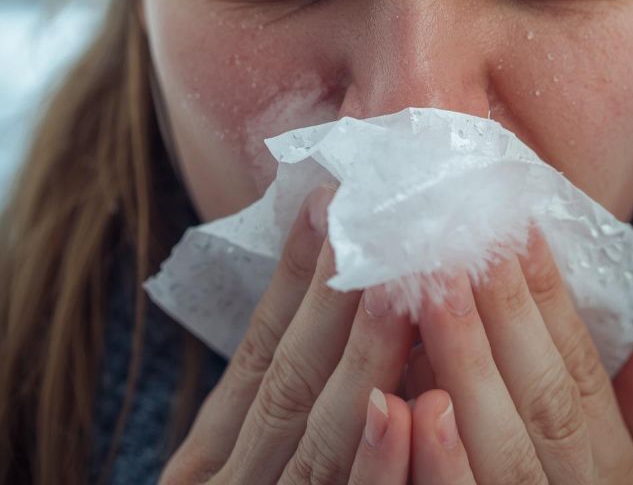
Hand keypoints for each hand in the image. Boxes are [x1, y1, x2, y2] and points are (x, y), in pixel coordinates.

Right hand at [159, 184, 415, 484]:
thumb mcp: (238, 460)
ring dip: (361, 359)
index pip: (256, 351)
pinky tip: (396, 410)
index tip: (326, 203)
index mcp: (210, 457)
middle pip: (287, 381)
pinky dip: (374, 464)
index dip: (293, 276)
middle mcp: (232, 482)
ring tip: (395, 287)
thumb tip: (339, 290)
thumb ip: (280, 399)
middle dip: (331, 297)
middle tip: (369, 217)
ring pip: (317, 439)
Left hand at [404, 227, 632, 483]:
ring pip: (496, 450)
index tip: (516, 228)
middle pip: (538, 399)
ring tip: (428, 290)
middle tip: (459, 239)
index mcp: (612, 471)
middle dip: (500, 314)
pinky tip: (400, 406)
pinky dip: (429, 467)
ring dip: (463, 367)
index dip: (550, 300)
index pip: (581, 372)